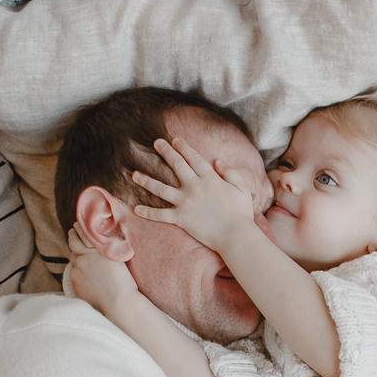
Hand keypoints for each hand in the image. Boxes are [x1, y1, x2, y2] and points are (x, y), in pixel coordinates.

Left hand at [67, 225, 139, 315]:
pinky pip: (73, 274)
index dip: (79, 229)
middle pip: (73, 245)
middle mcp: (84, 257)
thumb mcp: (118, 260)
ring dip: (75, 256)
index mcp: (96, 250)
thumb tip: (104, 245)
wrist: (118, 302)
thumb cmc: (124, 283)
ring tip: (78, 254)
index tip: (77, 224)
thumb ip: (108, 250)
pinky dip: (77, 271)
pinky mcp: (74, 283)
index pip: (83, 234)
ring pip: (73, 260)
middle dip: (72, 238)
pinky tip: (83, 273)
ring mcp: (77, 271)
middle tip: (72, 232)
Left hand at [129, 138, 254, 251]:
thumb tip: (217, 161)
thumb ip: (230, 172)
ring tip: (134, 175)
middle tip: (156, 143)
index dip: (183, 147)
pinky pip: (160, 214)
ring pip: (161, 189)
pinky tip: (135, 209)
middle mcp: (194, 187)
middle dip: (166, 152)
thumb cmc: (241, 213)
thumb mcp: (242, 189)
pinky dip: (147, 212)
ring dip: (147, 181)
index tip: (175, 140)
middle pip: (176, 165)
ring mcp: (186, 202)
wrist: (235, 236)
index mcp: (209, 178)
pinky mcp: (181, 218)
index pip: (193, 158)